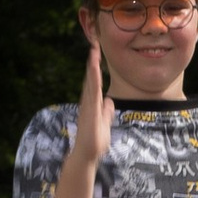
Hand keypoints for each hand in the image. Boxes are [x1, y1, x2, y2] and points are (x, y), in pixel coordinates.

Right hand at [68, 32, 114, 167]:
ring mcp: (89, 105)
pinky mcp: (91, 109)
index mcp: (93, 103)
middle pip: (91, 77)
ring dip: (92, 66)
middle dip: (93, 61)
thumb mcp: (104, 122)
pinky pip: (93, 90)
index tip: (98, 54)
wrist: (87, 153)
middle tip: (95, 44)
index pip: (96, 82)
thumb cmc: (95, 140)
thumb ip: (107, 112)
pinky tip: (94, 68)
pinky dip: (93, 78)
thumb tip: (110, 103)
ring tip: (94, 51)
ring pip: (91, 81)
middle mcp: (89, 101)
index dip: (96, 68)